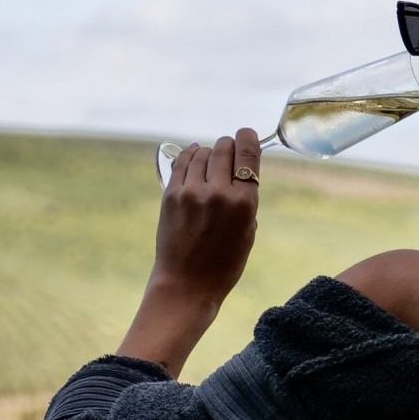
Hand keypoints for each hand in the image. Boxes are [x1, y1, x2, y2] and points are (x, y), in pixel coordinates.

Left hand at [116, 128, 262, 374]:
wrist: (186, 284)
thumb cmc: (223, 263)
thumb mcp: (248, 231)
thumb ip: (246, 199)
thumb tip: (240, 171)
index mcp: (244, 203)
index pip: (248, 154)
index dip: (247, 138)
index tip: (246, 135)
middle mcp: (218, 192)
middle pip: (224, 147)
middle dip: (228, 147)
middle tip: (228, 154)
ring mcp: (191, 192)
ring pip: (202, 152)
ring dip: (208, 154)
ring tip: (210, 164)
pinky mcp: (171, 196)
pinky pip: (182, 163)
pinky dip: (190, 156)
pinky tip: (194, 157)